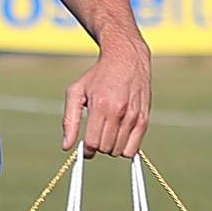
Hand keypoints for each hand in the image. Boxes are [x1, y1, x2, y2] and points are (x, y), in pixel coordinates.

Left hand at [62, 35, 151, 157]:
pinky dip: (125, 148)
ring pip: (119, 150)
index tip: (85, 147)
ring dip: (111, 147)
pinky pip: (134, 147)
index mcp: (100, 106)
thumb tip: (66, 147)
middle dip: (98, 147)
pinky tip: (119, 136)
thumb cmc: (97, 76)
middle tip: (96, 135)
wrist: (126, 60)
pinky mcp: (145, 118)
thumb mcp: (76, 92)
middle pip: (105, 148)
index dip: (86, 150)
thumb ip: (69, 121)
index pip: (92, 143)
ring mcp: (134, 116)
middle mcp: (119, 112)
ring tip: (107, 133)